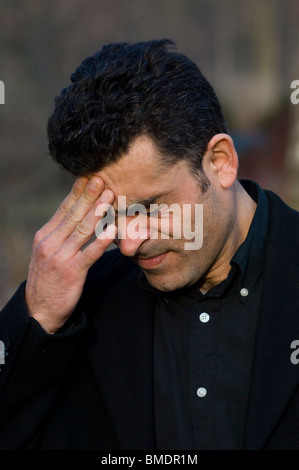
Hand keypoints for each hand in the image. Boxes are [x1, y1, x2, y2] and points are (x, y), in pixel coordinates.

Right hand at [25, 176, 116, 333]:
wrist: (39, 310)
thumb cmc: (47, 279)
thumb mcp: (47, 252)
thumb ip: (60, 234)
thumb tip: (77, 215)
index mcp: (45, 236)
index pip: (63, 209)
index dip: (77, 192)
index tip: (88, 176)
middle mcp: (51, 243)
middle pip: (73, 215)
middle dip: (89, 196)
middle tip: (102, 179)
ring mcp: (61, 257)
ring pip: (82, 230)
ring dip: (98, 212)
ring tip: (110, 197)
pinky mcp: (72, 272)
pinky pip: (89, 254)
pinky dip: (101, 242)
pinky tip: (112, 231)